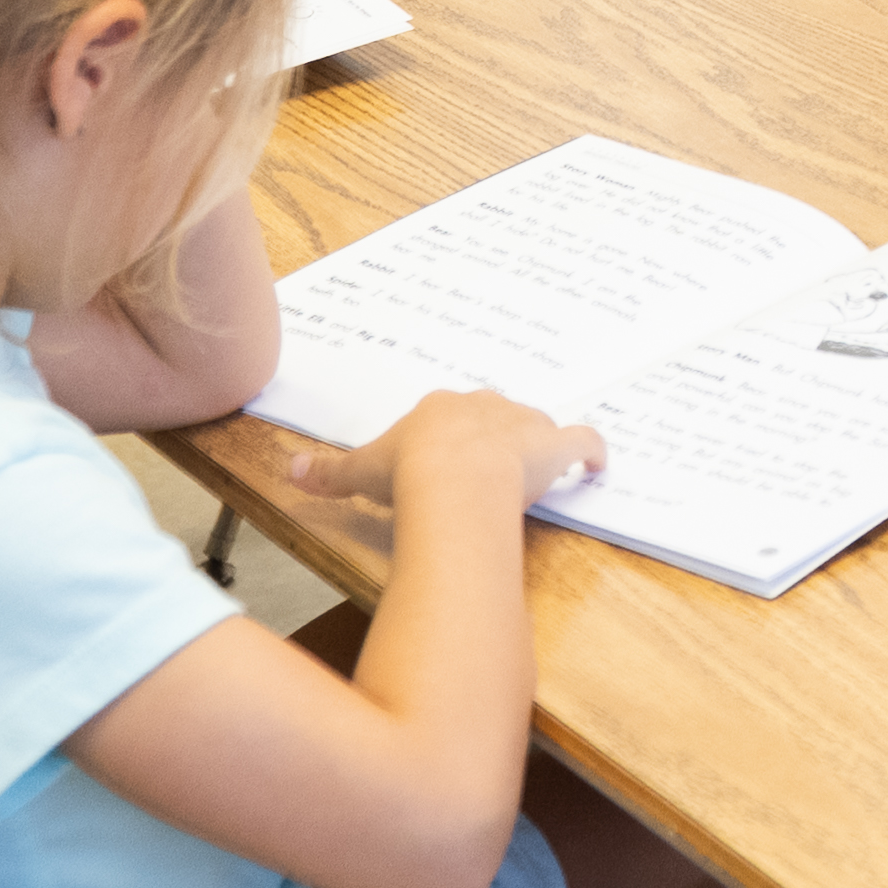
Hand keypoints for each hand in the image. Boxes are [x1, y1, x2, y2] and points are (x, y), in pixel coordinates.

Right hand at [279, 385, 599, 516]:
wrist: (450, 479)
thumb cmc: (406, 472)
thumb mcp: (359, 471)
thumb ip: (327, 472)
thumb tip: (289, 470)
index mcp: (440, 409)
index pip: (447, 416)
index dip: (446, 438)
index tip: (442, 457)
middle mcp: (485, 408)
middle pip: (493, 416)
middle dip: (491, 436)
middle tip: (485, 465)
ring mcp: (523, 426)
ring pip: (535, 427)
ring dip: (537, 444)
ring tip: (535, 467)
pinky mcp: (554, 447)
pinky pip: (583, 442)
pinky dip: (594, 452)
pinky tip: (598, 466)